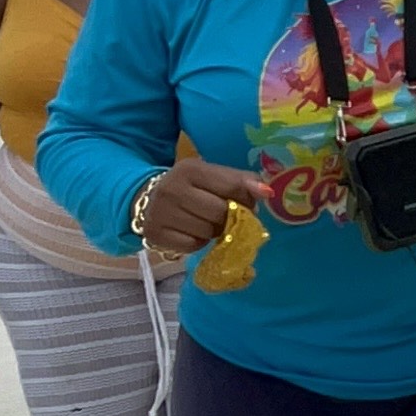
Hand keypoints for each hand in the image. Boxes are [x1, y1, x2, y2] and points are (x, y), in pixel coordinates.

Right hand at [139, 158, 267, 253]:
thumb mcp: (212, 177)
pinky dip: (198, 242)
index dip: (247, 199)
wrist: (148, 199)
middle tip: (226, 216)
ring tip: (206, 222)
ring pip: (208, 232)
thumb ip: (240, 181)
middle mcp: (172, 188)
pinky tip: (192, 232)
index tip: (249, 204)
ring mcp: (161, 212)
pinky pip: (193, 246)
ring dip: (215, 232)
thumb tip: (267, 193)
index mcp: (190, 169)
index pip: (232, 187)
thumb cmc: (191, 188)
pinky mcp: (155, 234)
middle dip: (230, 218)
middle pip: (221, 213)